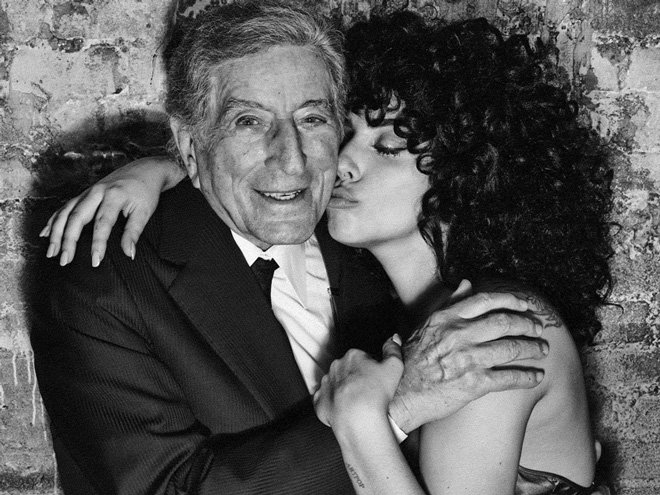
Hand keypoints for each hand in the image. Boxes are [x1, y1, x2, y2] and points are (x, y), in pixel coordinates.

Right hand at [40, 156, 183, 266]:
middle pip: (77, 217)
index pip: (103, 224)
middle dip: (68, 240)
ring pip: (66, 212)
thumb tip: (128, 254)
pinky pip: (65, 207)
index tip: (95, 261)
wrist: (146, 170)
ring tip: (51, 252)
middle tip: (64, 260)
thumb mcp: (145, 211)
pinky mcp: (85, 193)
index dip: (97, 244)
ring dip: (56, 232)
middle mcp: (97, 192)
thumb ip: (134, 232)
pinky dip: (54, 220)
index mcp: (114, 195)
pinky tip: (46, 233)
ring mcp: (89, 191)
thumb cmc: (146, 192)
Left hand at [314, 335, 402, 430]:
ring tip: (357, 403)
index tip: (377, 380)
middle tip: (369, 391)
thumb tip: (394, 338)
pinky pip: (324, 399)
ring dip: (343, 389)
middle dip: (356, 377)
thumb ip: (393, 349)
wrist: (358, 418)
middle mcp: (336, 366)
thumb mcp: (394, 366)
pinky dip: (331, 403)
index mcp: (352, 355)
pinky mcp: (319, 401)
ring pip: (335, 383)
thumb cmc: (376, 393)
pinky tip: (342, 409)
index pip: (362, 357)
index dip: (371, 369)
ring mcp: (326, 383)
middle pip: (347, 369)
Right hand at [389, 288, 547, 432]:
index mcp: (446, 319)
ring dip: (532, 348)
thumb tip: (467, 283)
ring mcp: (466, 359)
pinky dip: (527, 377)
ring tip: (542, 350)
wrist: (400, 395)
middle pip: (504, 322)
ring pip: (511, 348)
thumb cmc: (411, 360)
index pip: (485, 301)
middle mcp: (458, 335)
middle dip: (527, 325)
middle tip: (539, 329)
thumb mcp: (426, 326)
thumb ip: (449, 304)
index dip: (511, 300)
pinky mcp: (473, 384)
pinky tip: (536, 377)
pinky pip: (508, 378)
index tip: (526, 305)